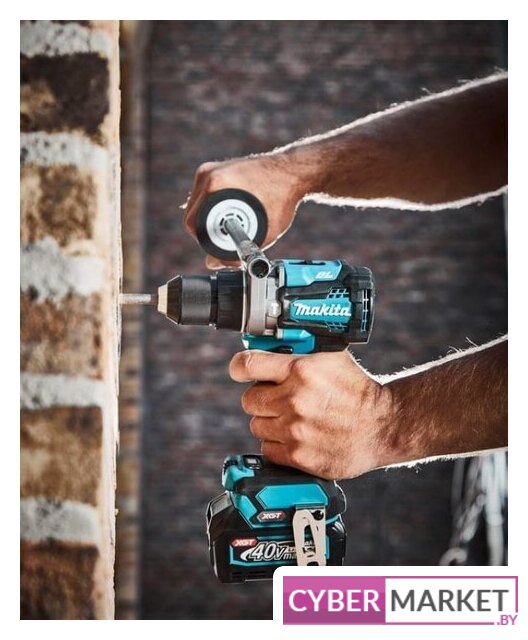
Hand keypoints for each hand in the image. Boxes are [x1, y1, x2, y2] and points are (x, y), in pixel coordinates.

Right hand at [183, 153, 310, 267]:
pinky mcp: (216, 169)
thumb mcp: (263, 232)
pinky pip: (206, 196)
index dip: (205, 242)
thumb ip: (235, 252)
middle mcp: (208, 173)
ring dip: (211, 220)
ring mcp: (210, 168)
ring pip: (198, 206)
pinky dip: (216, 208)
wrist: (294, 172)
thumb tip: (212, 263)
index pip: (193, 224)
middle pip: (194, 215)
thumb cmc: (282, 197)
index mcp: (214, 184)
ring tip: (236, 225)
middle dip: (208, 232)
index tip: (222, 248)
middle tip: (231, 239)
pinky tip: (235, 212)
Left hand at [229, 350, 392, 479]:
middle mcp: (294, 400)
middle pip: (249, 400)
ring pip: (257, 426)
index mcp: (301, 370)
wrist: (384, 425)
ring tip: (293, 420)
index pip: (248, 365)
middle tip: (278, 399)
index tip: (240, 371)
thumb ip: (300, 352)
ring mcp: (295, 430)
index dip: (239, 368)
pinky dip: (278, 445)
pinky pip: (268, 450)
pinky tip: (297, 437)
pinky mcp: (299, 456)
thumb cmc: (357, 390)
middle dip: (261, 398)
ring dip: (270, 423)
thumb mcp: (332, 357)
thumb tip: (269, 345)